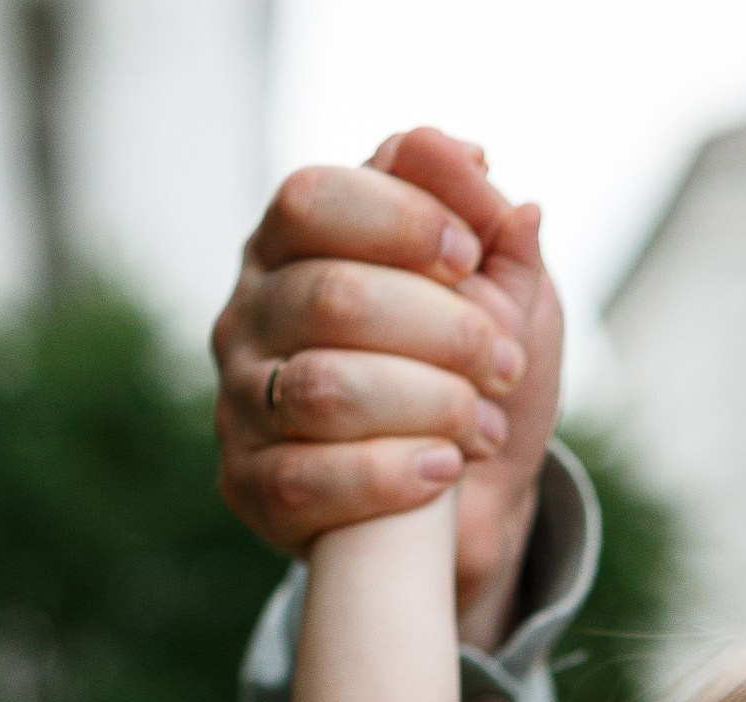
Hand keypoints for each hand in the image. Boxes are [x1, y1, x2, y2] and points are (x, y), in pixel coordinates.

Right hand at [212, 127, 563, 647]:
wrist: (471, 500)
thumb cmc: (470, 374)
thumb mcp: (498, 291)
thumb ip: (486, 222)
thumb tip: (474, 159)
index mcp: (291, 244)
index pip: (314, 200)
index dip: (398, 219)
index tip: (471, 255)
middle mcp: (250, 313)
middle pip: (333, 298)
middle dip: (442, 329)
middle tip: (506, 362)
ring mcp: (238, 401)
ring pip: (324, 390)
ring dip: (427, 404)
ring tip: (486, 424)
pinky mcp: (247, 486)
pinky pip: (307, 480)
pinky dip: (390, 475)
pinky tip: (443, 471)